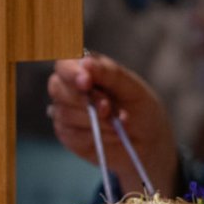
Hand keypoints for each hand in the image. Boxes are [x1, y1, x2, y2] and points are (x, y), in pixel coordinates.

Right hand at [46, 54, 179, 195]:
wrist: (146, 140)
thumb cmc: (138, 107)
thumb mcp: (131, 87)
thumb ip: (109, 73)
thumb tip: (85, 63)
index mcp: (83, 69)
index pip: (64, 64)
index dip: (71, 72)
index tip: (87, 81)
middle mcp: (69, 88)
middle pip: (57, 88)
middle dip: (84, 99)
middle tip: (108, 108)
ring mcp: (65, 112)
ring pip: (65, 113)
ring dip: (95, 120)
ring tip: (118, 123)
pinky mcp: (67, 134)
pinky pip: (72, 135)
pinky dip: (96, 135)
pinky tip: (113, 134)